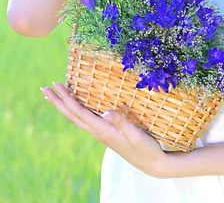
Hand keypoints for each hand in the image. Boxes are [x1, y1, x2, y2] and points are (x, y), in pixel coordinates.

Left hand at [41, 82, 167, 177]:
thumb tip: (106, 112)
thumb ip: (122, 122)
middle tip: (45, 89)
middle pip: (72, 116)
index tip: (56, 85)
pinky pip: (85, 120)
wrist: (152, 164)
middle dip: (58, 102)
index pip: (79, 112)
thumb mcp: (136, 135)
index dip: (67, 98)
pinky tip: (77, 106)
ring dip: (64, 106)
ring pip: (76, 118)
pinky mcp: (106, 133)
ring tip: (55, 97)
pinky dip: (76, 111)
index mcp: (103, 130)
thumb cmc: (146, 148)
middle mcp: (98, 132)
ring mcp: (101, 134)